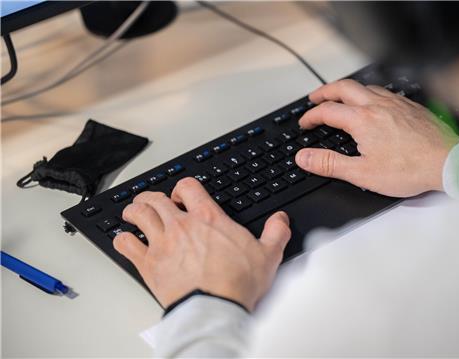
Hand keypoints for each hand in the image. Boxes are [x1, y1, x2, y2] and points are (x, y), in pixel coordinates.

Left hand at [112, 177, 290, 310]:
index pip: (188, 187)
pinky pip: (126, 244)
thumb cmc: (238, 283)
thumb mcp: (268, 255)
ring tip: (132, 212)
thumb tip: (281, 219)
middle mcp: (181, 226)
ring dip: (133, 210)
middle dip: (152, 196)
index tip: (184, 195)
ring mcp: (162, 243)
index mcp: (208, 218)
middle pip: (157, 198)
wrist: (215, 309)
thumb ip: (276, 233)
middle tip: (152, 201)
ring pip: (138, 215)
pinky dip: (123, 239)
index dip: (183, 187)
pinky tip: (125, 239)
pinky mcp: (148, 264)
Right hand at [295, 80, 458, 196]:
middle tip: (314, 98)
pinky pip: (384, 91)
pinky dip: (369, 93)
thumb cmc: (410, 169)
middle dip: (324, 91)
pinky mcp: (410, 106)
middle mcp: (378, 105)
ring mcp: (396, 103)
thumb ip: (329, 164)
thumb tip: (304, 158)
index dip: (311, 116)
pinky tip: (373, 102)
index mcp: (362, 120)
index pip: (327, 111)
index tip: (305, 122)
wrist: (447, 164)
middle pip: (343, 88)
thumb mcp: (361, 173)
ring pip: (364, 86)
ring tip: (340, 98)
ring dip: (346, 89)